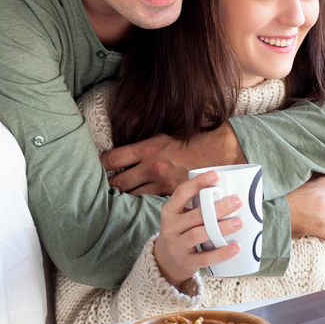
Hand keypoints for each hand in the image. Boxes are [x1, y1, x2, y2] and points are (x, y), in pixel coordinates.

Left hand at [101, 123, 243, 195]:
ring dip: (123, 194)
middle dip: (107, 184)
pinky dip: (141, 201)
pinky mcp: (172, 195)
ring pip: (131, 195)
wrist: (226, 153)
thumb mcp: (172, 126)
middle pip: (117, 182)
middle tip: (101, 183)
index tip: (98, 164)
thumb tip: (129, 122)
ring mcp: (162, 184)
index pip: (113, 158)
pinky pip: (149, 201)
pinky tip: (136, 201)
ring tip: (114, 195)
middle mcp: (152, 167)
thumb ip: (148, 128)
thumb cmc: (200, 136)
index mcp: (150, 147)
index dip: (101, 163)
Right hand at [153, 169, 243, 286]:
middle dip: (217, 208)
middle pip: (195, 215)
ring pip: (199, 235)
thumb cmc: (180, 233)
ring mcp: (177, 246)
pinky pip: (205, 258)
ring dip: (220, 228)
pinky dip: (221, 253)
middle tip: (237, 201)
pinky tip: (236, 247)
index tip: (215, 175)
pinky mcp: (186, 262)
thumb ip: (197, 207)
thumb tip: (231, 191)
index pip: (181, 193)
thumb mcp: (180, 218)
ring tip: (239, 222)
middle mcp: (170, 228)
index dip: (197, 183)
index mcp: (169, 211)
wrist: (164, 263)